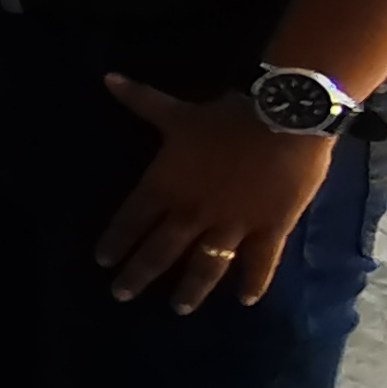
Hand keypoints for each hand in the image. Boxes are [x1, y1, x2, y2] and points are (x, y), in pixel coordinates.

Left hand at [90, 75, 337, 308]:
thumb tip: (107, 79)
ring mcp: (231, 225)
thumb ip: (141, 101)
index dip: (116, 241)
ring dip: (190, 290)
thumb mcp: (178, 111)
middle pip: (160, 251)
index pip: (131, 220)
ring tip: (178, 308)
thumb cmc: (226, 116)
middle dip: (139, 275)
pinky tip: (246, 301)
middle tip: (121, 295)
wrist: (283, 119)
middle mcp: (193, 212)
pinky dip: (253, 283)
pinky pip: (259, 263)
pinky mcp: (269, 229)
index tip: (102, 260)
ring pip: (205, 266)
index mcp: (166, 185)